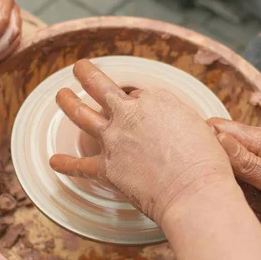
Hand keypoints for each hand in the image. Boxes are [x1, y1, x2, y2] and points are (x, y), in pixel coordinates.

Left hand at [49, 60, 235, 223]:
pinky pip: (80, 166)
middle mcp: (129, 114)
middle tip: (79, 68)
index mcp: (155, 99)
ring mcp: (114, 139)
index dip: (141, 104)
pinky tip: (53, 161)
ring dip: (68, 103)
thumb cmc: (206, 162)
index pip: (139, 95)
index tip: (146, 114)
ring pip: (82, 115)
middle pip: (102, 88)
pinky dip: (65, 164)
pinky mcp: (107, 168)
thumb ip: (177, 122)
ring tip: (61, 95)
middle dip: (88, 75)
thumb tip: (171, 127)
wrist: (194, 191)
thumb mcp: (198, 127)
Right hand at [207, 118, 260, 222]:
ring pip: (234, 163)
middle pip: (223, 148)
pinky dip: (252, 189)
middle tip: (245, 194)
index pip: (218, 127)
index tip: (205, 170)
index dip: (204, 145)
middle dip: (226, 173)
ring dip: (242, 186)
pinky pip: (247, 171)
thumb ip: (246, 162)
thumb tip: (217, 138)